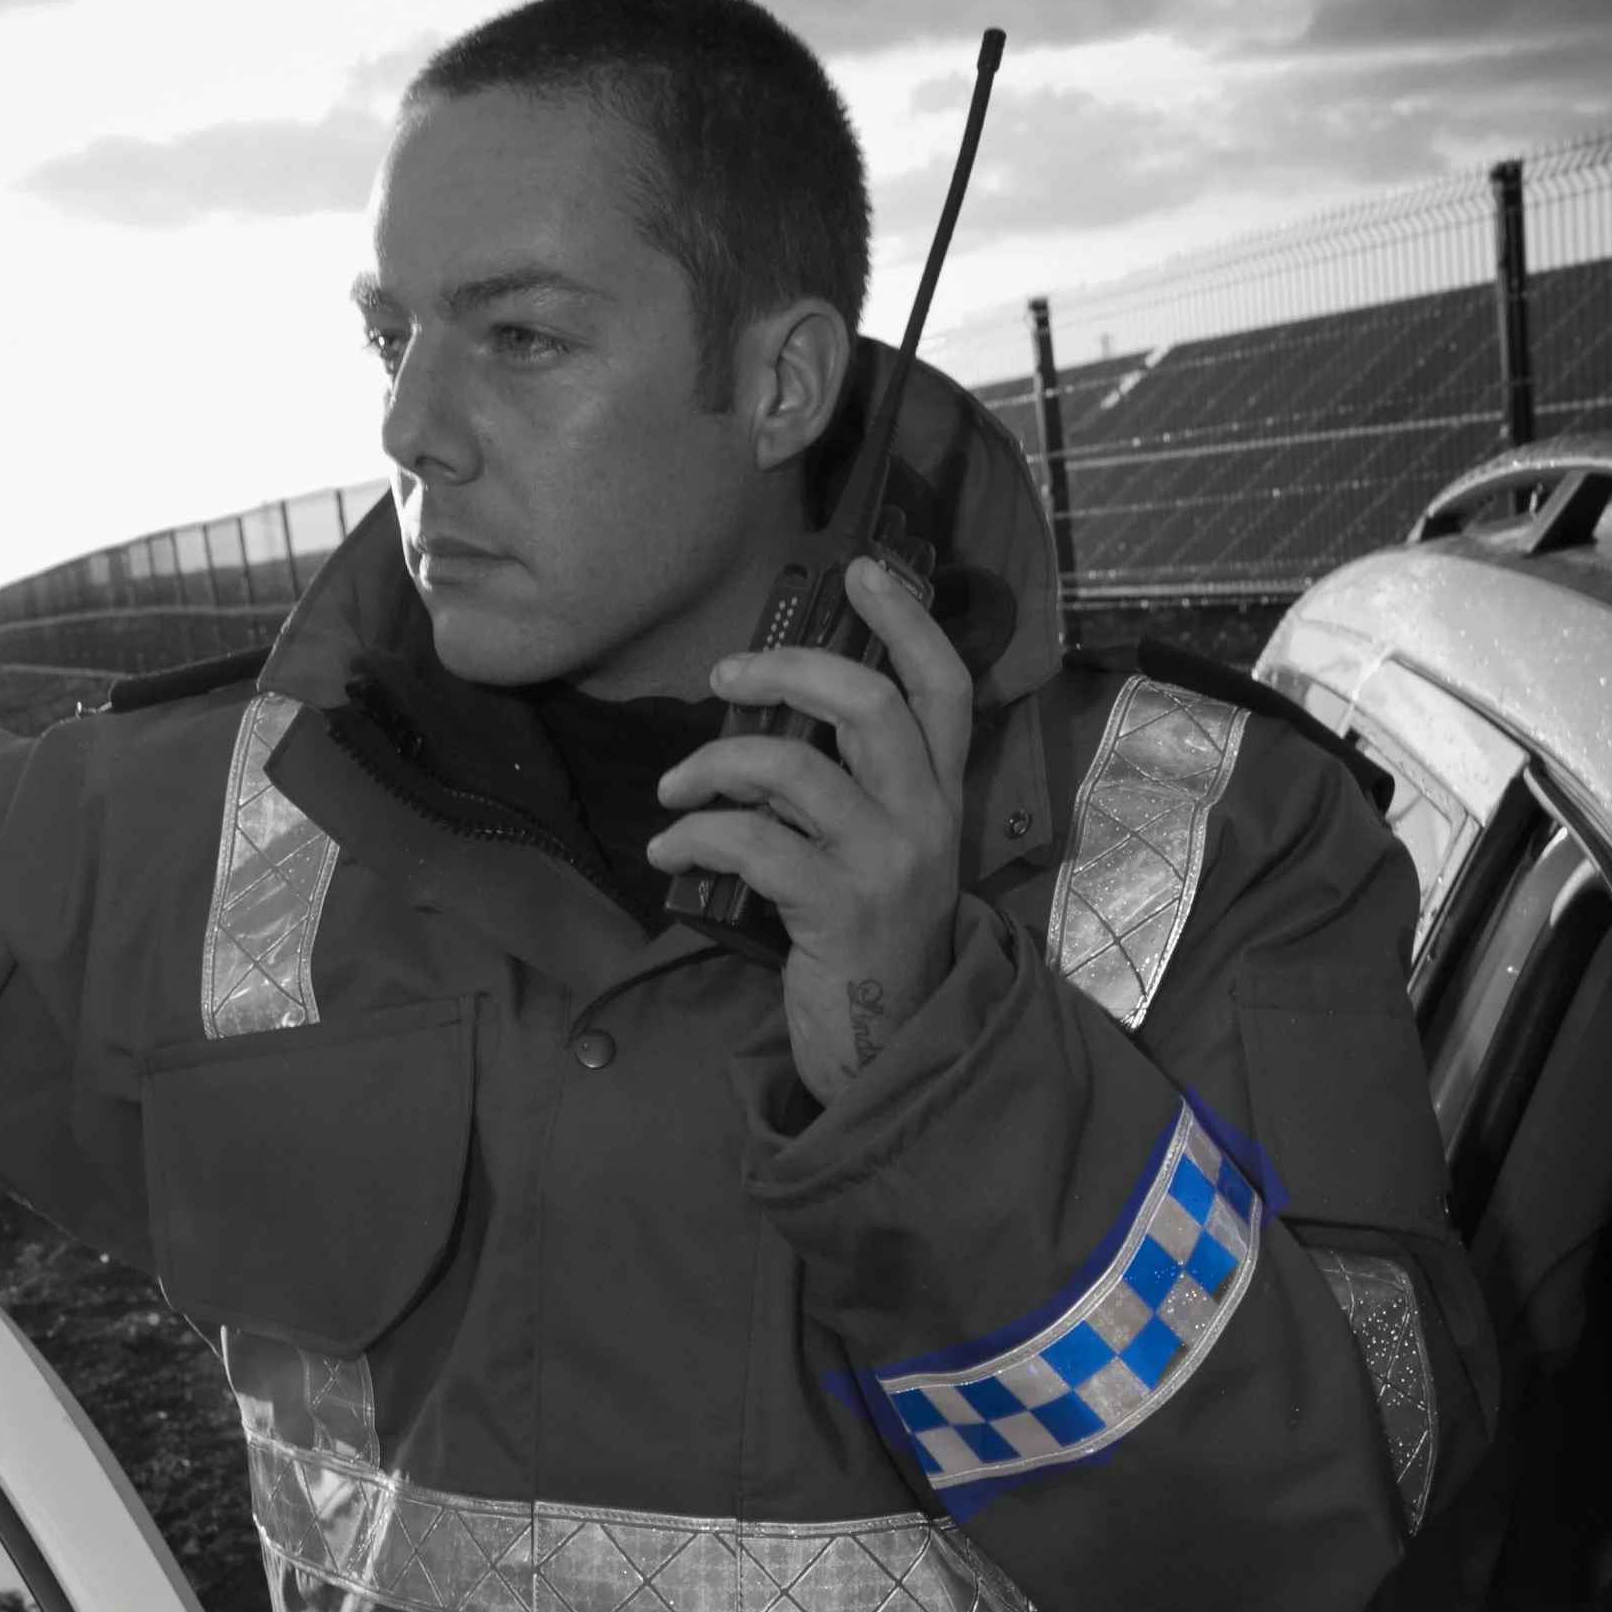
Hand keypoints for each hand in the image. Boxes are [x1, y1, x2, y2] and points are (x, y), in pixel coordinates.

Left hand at [644, 553, 973, 1104]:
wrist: (887, 1041)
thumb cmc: (867, 936)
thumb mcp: (880, 850)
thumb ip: (851, 785)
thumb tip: (769, 716)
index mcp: (940, 794)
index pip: (943, 687)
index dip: (906, 621)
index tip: (860, 570)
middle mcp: (925, 818)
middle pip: (867, 705)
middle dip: (786, 669)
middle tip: (724, 674)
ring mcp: (887, 863)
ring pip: (795, 769)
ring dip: (715, 763)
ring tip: (672, 789)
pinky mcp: (839, 910)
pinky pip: (752, 843)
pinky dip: (695, 834)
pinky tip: (668, 847)